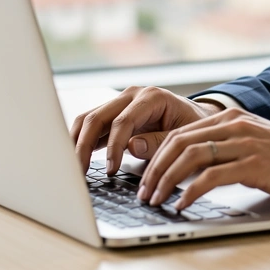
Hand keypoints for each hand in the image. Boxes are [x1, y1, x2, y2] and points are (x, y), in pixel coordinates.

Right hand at [69, 86, 221, 173]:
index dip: (114, 147)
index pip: (123, 121)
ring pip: (88, 119)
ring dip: (76, 143)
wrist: (197, 118)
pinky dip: (81, 142)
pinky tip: (76, 160)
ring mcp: (120, 103)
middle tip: (79, 173)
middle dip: (83, 146)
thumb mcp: (184, 135)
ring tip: (71, 169)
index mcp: (151, 97)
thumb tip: (131, 146)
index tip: (110, 170)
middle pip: (97, 117)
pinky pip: (91, 126)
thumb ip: (159, 141)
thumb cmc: (193, 126)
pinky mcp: (114, 115)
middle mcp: (132, 95)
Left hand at [136, 107, 269, 211]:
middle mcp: (235, 125)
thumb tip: (188, 167)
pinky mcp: (255, 165)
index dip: (157, 155)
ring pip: (191, 157)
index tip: (146, 177)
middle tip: (144, 192)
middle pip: (179, 142)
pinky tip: (183, 203)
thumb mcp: (251, 144)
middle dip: (155, 169)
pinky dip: (191, 191)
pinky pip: (212, 176)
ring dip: (166, 180)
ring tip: (156, 199)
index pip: (181, 133)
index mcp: (231, 118)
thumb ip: (223, 148)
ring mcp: (245, 143)